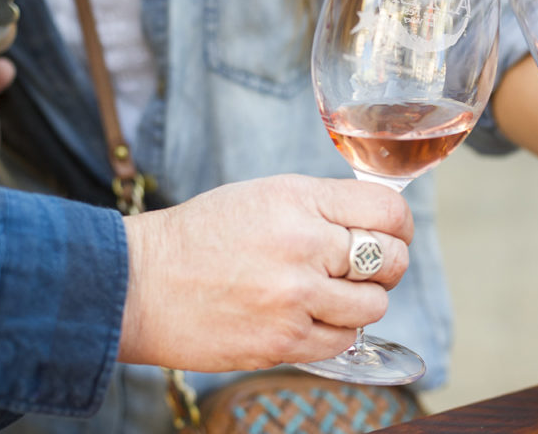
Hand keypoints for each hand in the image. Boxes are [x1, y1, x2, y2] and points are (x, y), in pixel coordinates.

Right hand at [117, 174, 413, 371]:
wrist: (137, 284)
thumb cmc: (202, 236)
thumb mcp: (265, 196)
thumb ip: (323, 207)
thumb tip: (379, 224)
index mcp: (299, 199)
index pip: (388, 211)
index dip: (400, 226)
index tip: (393, 234)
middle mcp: (303, 244)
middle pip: (391, 259)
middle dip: (387, 265)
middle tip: (364, 268)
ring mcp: (295, 296)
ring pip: (374, 305)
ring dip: (361, 302)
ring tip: (329, 295)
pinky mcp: (284, 340)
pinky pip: (343, 340)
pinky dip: (335, 331)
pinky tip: (308, 317)